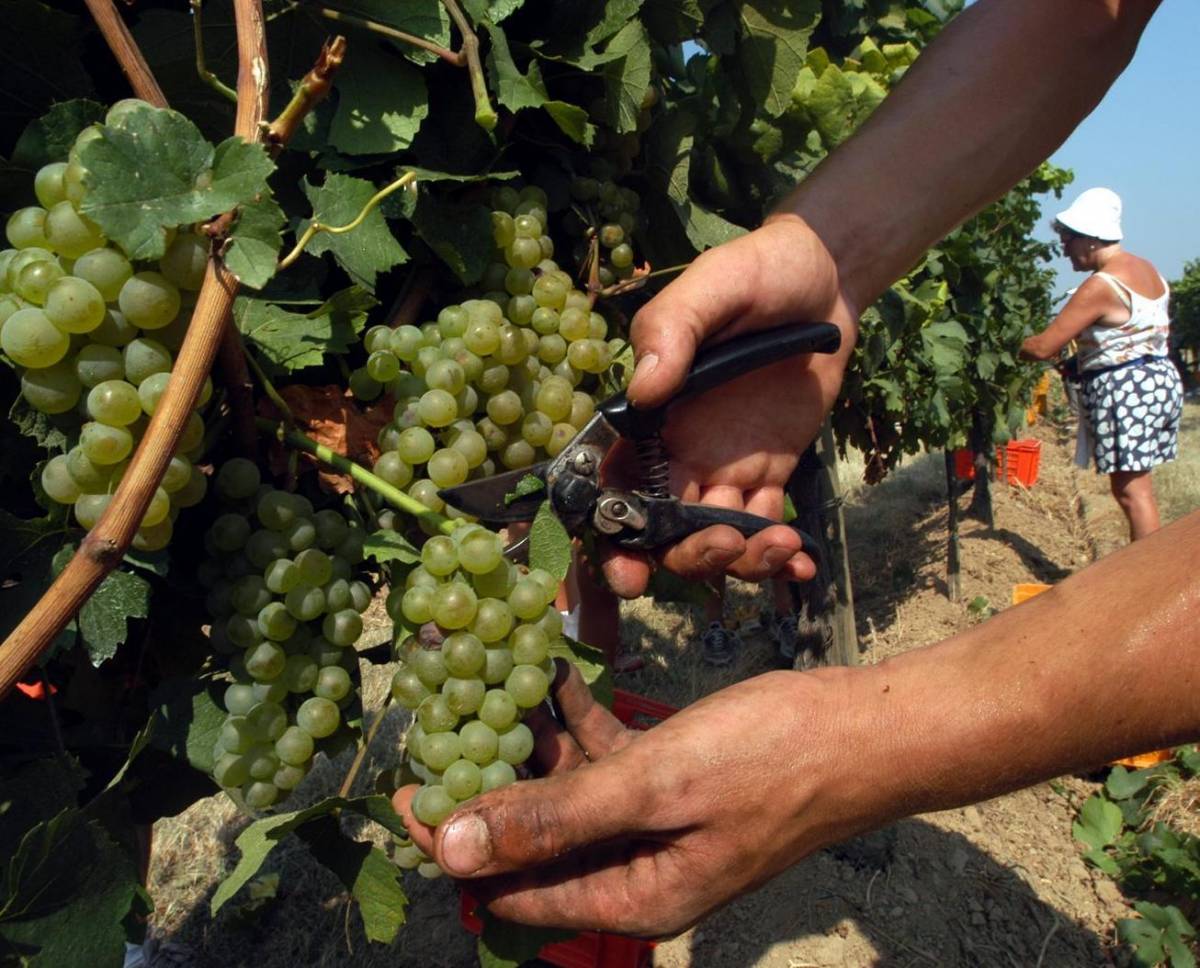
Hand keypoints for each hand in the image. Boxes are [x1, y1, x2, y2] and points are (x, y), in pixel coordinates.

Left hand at [392, 661, 872, 935]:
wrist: (867, 729)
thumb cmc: (773, 760)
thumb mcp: (654, 786)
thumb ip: (554, 819)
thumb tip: (452, 852)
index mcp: (631, 894)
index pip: (512, 888)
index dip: (454, 846)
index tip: (405, 791)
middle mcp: (638, 868)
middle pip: (535, 839)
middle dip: (486, 786)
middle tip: (436, 723)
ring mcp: (657, 823)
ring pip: (568, 792)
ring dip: (529, 745)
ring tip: (481, 687)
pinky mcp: (674, 781)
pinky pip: (608, 759)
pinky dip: (579, 723)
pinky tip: (551, 678)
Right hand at [601, 215, 857, 597]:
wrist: (825, 280)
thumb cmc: (757, 271)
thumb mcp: (713, 285)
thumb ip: (674, 329)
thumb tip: (644, 390)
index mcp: (647, 415)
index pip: (612, 485)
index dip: (612, 534)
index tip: (630, 565)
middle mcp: (677, 451)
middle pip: (660, 530)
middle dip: (682, 557)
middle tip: (721, 545)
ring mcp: (723, 466)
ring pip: (712, 538)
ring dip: (737, 560)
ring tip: (780, 544)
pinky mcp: (769, 471)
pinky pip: (764, 526)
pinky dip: (779, 555)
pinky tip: (802, 561)